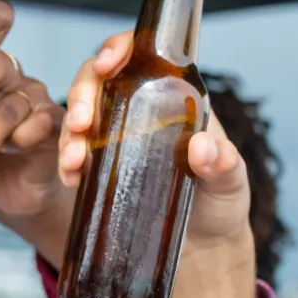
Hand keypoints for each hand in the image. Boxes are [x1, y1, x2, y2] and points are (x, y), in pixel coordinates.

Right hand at [58, 31, 250, 244]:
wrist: (204, 248)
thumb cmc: (221, 204)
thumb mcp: (231, 182)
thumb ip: (224, 164)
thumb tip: (201, 147)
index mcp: (174, 97)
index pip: (140, 55)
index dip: (118, 49)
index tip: (108, 64)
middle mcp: (141, 110)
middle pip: (98, 81)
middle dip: (81, 96)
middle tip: (80, 124)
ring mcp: (117, 138)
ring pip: (80, 116)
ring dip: (68, 134)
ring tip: (73, 161)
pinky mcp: (101, 167)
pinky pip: (74, 153)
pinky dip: (66, 162)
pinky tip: (71, 178)